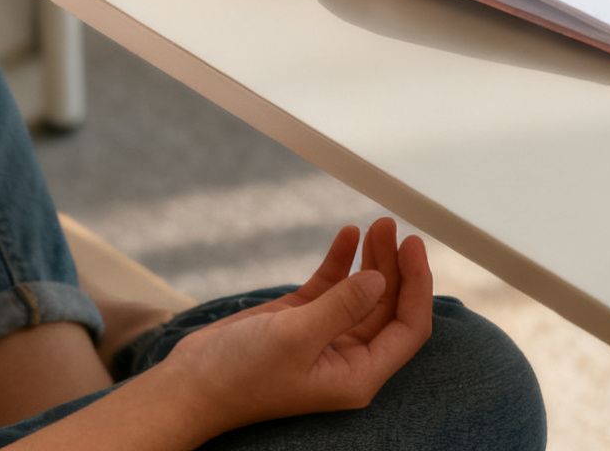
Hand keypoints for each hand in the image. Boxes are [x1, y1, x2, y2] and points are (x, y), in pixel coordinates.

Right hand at [158, 219, 432, 432]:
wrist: (192, 383)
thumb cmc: (242, 375)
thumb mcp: (295, 338)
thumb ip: (342, 307)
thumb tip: (380, 279)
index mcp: (357, 374)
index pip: (407, 328)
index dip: (417, 286)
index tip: (413, 246)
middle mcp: (348, 357)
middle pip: (388, 306)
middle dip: (394, 265)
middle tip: (390, 225)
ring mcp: (325, 335)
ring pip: (363, 293)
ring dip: (372, 259)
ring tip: (376, 224)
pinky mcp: (301, 319)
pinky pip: (332, 286)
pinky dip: (341, 261)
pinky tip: (348, 235)